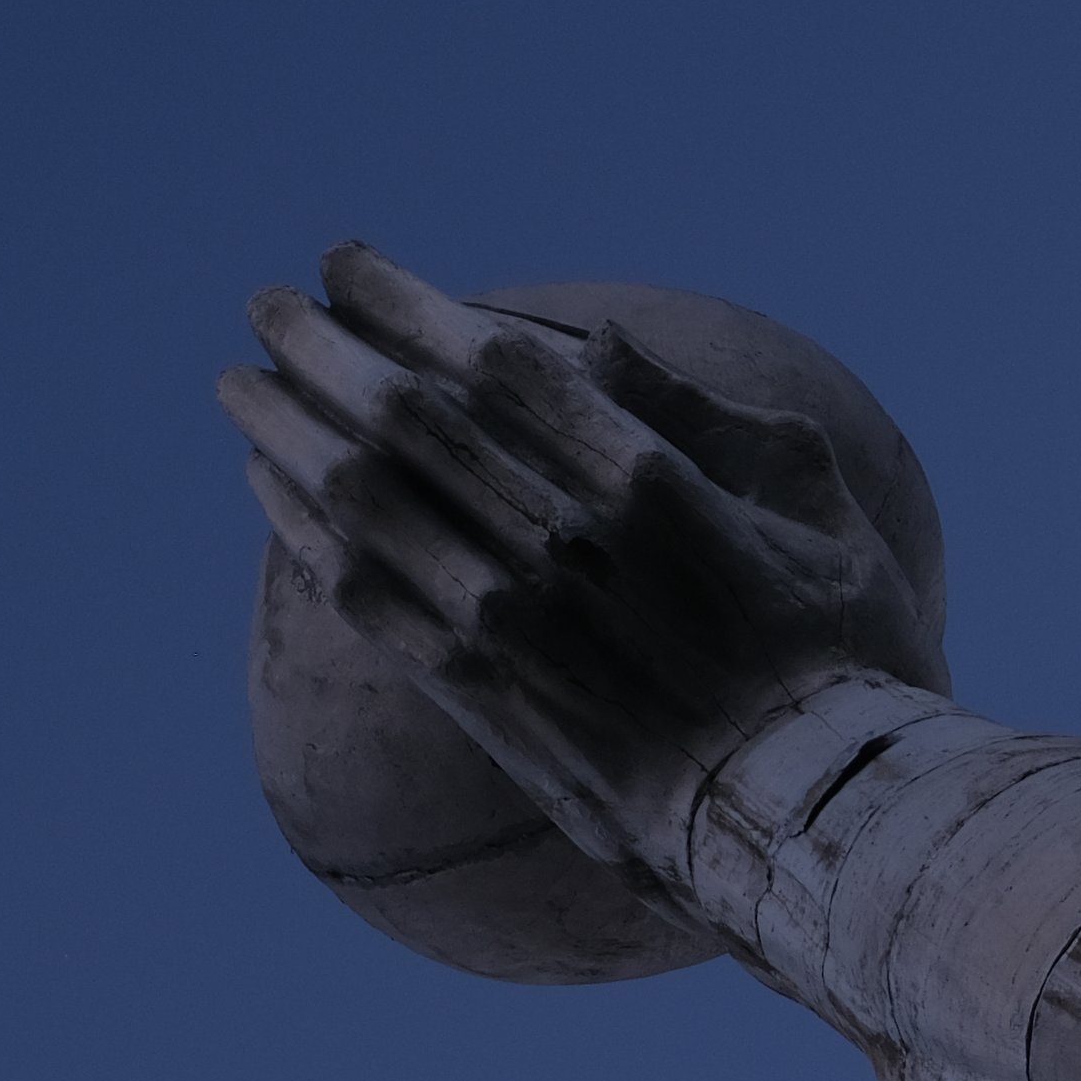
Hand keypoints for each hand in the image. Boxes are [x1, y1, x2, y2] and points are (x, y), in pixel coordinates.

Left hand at [218, 247, 944, 890]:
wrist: (812, 817)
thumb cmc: (839, 657)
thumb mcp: (813, 504)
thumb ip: (710, 417)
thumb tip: (606, 346)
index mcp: (647, 483)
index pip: (491, 363)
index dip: (406, 303)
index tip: (347, 263)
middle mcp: (565, 548)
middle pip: (408, 420)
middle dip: (323, 351)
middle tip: (267, 305)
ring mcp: (518, 631)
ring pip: (367, 505)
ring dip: (289, 433)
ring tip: (241, 387)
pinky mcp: (489, 705)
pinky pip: (368, 604)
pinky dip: (306, 536)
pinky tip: (269, 489)